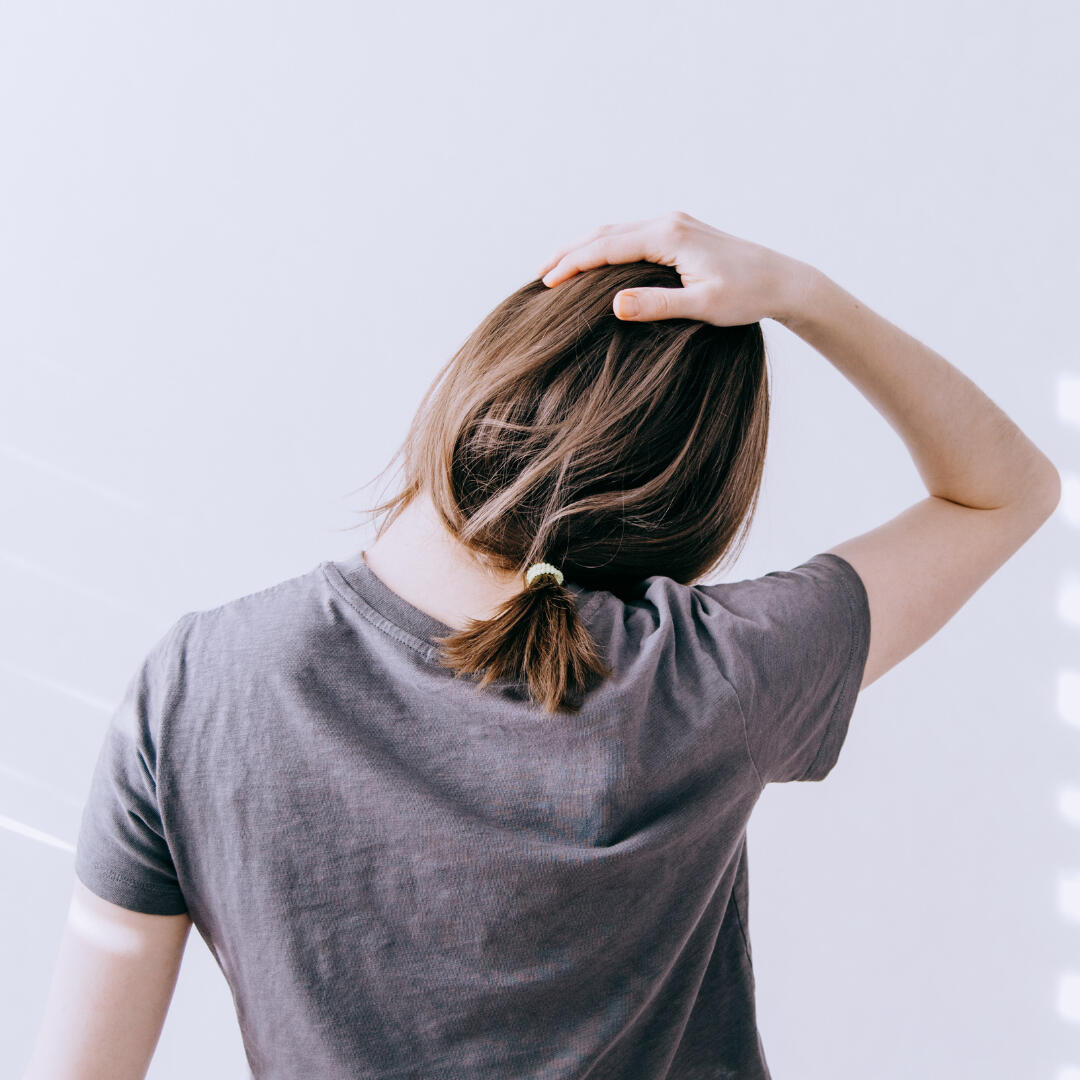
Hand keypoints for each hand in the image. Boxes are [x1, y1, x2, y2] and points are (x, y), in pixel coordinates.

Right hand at [535, 210, 813, 326]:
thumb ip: (658, 304)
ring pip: (616, 232)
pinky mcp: (681, 233)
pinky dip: (605, 249)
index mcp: (669, 235)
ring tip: (557, 268)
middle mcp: (669, 221)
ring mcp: (675, 224)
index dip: (573, 264)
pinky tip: (595, 264)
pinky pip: (631, 237)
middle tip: (537, 274)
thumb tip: (613, 305)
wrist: (784, 281)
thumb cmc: (747, 297)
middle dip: (568, 252)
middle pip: (604, 233)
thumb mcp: (703, 307)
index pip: (606, 247)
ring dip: (584, 248)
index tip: (546, 283)